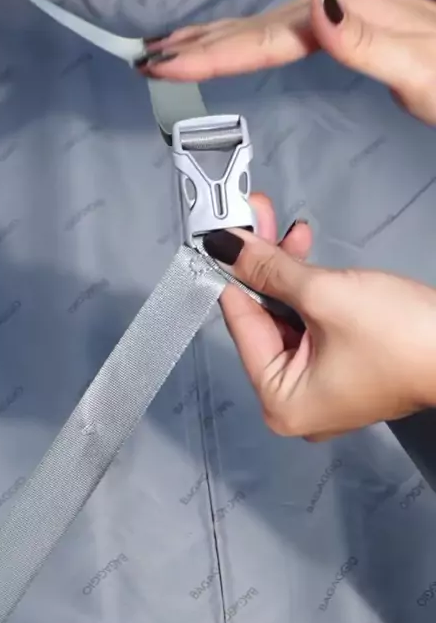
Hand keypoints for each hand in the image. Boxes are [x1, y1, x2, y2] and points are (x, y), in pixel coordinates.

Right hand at [138, 0, 435, 125]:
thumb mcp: (421, 70)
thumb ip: (366, 43)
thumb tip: (313, 8)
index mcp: (346, 8)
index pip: (266, 39)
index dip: (212, 55)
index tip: (162, 65)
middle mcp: (336, 0)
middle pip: (253, 27)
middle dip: (196, 45)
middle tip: (143, 59)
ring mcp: (338, 7)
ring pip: (261, 26)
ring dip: (212, 38)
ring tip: (167, 48)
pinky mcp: (342, 20)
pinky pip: (279, 30)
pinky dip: (245, 38)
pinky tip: (233, 41)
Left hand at [203, 195, 435, 441]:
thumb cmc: (404, 339)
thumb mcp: (324, 294)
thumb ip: (268, 269)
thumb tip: (227, 249)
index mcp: (282, 401)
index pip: (240, 324)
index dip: (228, 272)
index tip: (217, 236)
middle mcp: (295, 400)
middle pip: (261, 317)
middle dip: (259, 263)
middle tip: (251, 220)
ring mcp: (321, 383)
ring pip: (284, 314)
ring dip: (283, 267)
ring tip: (278, 226)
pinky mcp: (342, 364)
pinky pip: (309, 321)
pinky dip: (305, 286)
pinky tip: (301, 250)